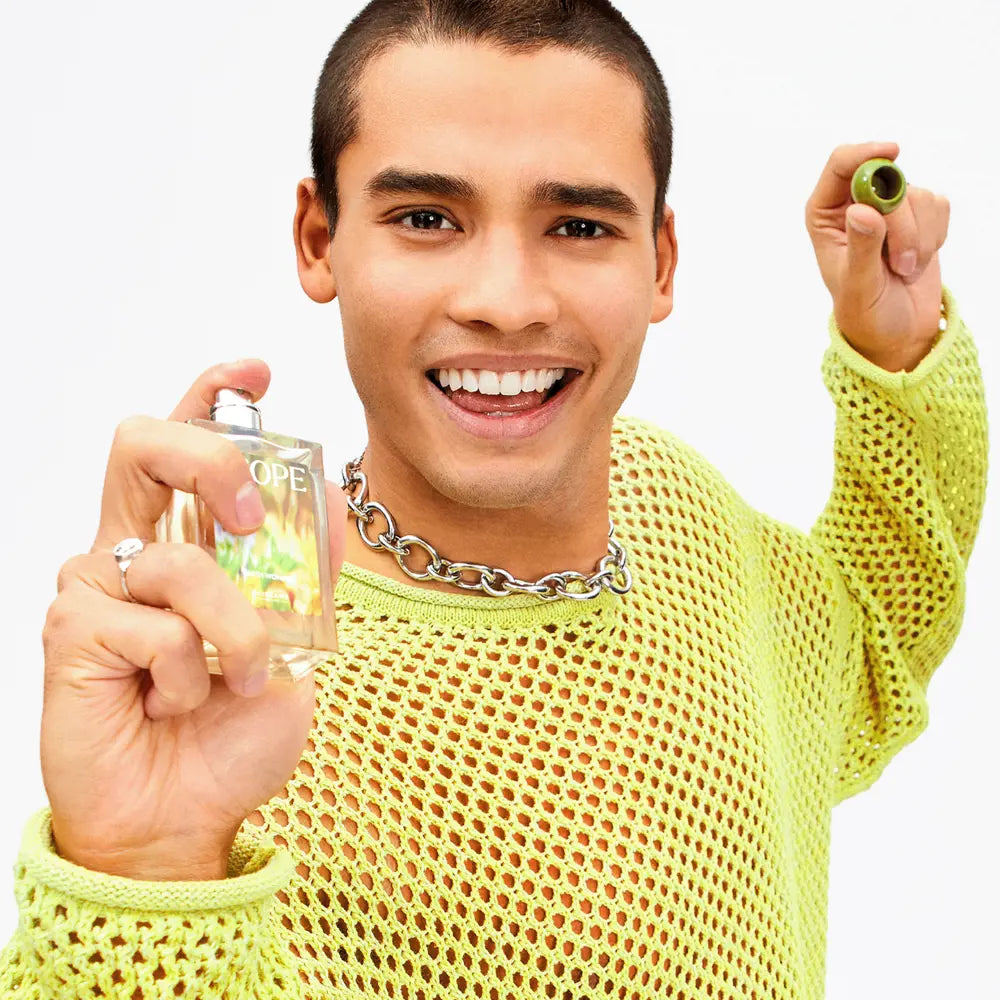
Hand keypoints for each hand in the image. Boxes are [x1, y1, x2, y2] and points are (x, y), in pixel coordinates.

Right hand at [41, 361, 346, 879]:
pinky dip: (191, 671)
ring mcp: (94, 587)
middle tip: (247, 517)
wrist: (185, 816)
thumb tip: (335, 501)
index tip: (255, 369)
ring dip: (236, 627)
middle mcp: (131, 550)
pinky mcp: (69, 631)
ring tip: (239, 679)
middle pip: (141, 445)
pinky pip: (153, 626)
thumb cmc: (230, 731)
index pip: (184, 446)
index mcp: (183, 543)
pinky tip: (174, 703)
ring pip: (176, 561)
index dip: (212, 396)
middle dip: (207, 459)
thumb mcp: (297, 644)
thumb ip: (308, 575)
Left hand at [805, 140, 949, 370]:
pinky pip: (939, 205)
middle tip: (898, 264)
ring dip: (918, 238)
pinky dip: (935, 236)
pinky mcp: (920, 215)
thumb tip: (861, 211)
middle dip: (902, 222)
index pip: (841, 165)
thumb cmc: (865, 312)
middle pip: (889, 179)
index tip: (893, 154)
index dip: (866, 154)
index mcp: (825, 215)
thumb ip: (860, 248)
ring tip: (903, 269)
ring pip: (918, 195)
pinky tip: (917, 260)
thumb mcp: (858, 285)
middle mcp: (854, 204)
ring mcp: (889, 208)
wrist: (895, 330)